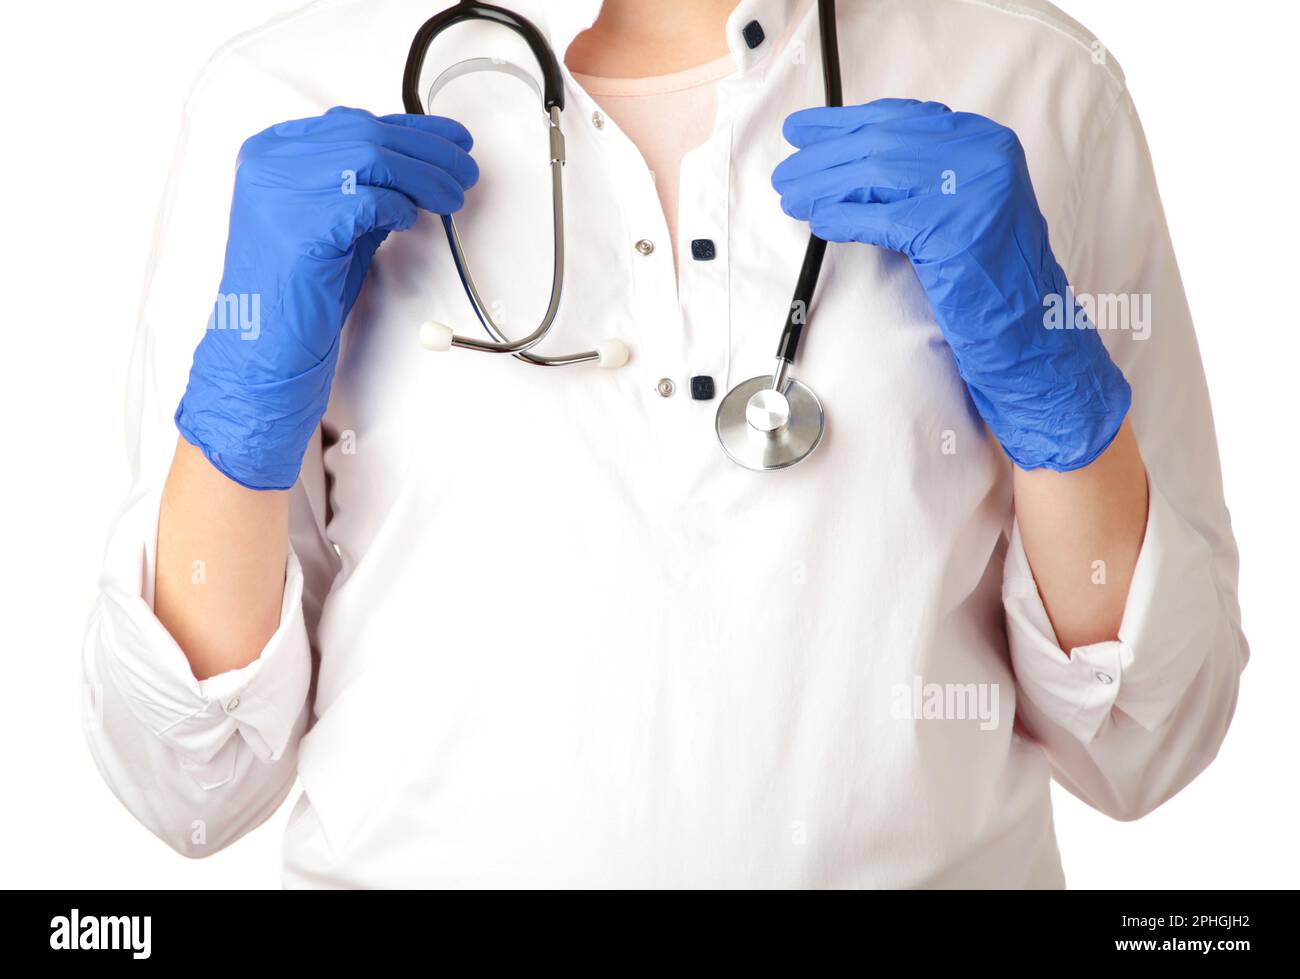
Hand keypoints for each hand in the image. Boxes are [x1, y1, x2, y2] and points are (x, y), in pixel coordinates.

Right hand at [176, 106, 477, 489]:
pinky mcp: (300, 226)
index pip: (351, 121)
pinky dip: (397, 207)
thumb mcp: (333, 220)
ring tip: (453, 197)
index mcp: (270, 153)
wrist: (264, 344)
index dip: (411, 129)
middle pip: (365, 134)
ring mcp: (280, 192)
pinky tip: (408, 221)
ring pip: (371, 159)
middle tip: (465, 172)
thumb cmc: (301, 288)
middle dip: (428, 151)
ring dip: (425, 178)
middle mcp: (269, 164)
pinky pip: (366, 200)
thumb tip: (424, 163)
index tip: (452, 140)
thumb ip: (363, 186)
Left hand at [771, 99, 1129, 471]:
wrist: (1029, 326)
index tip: (804, 130)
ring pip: (875, 174)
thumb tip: (843, 159)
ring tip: (789, 196)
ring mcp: (972, 190)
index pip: (900, 116)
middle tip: (786, 170)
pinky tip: (818, 222)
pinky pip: (881, 218)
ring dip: (822, 185)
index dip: (844, 123)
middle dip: (824, 156)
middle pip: (881, 142)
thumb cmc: (985, 273)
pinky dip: (842, 217)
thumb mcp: (956, 206)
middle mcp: (983, 154)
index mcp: (984, 140)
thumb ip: (916, 175)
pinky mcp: (953, 231)